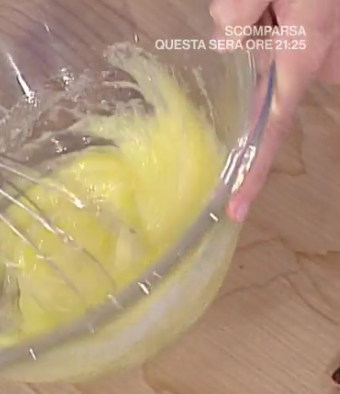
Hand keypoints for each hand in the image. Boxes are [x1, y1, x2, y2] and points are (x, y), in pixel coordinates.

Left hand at [210, 0, 339, 221]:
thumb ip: (238, 12)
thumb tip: (228, 38)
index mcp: (303, 56)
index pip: (268, 129)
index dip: (252, 170)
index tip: (235, 208)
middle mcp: (322, 59)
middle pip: (267, 79)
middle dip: (257, 48)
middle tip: (266, 4)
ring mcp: (330, 47)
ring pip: (279, 52)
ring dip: (269, 25)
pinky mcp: (327, 32)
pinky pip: (290, 35)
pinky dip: (282, 16)